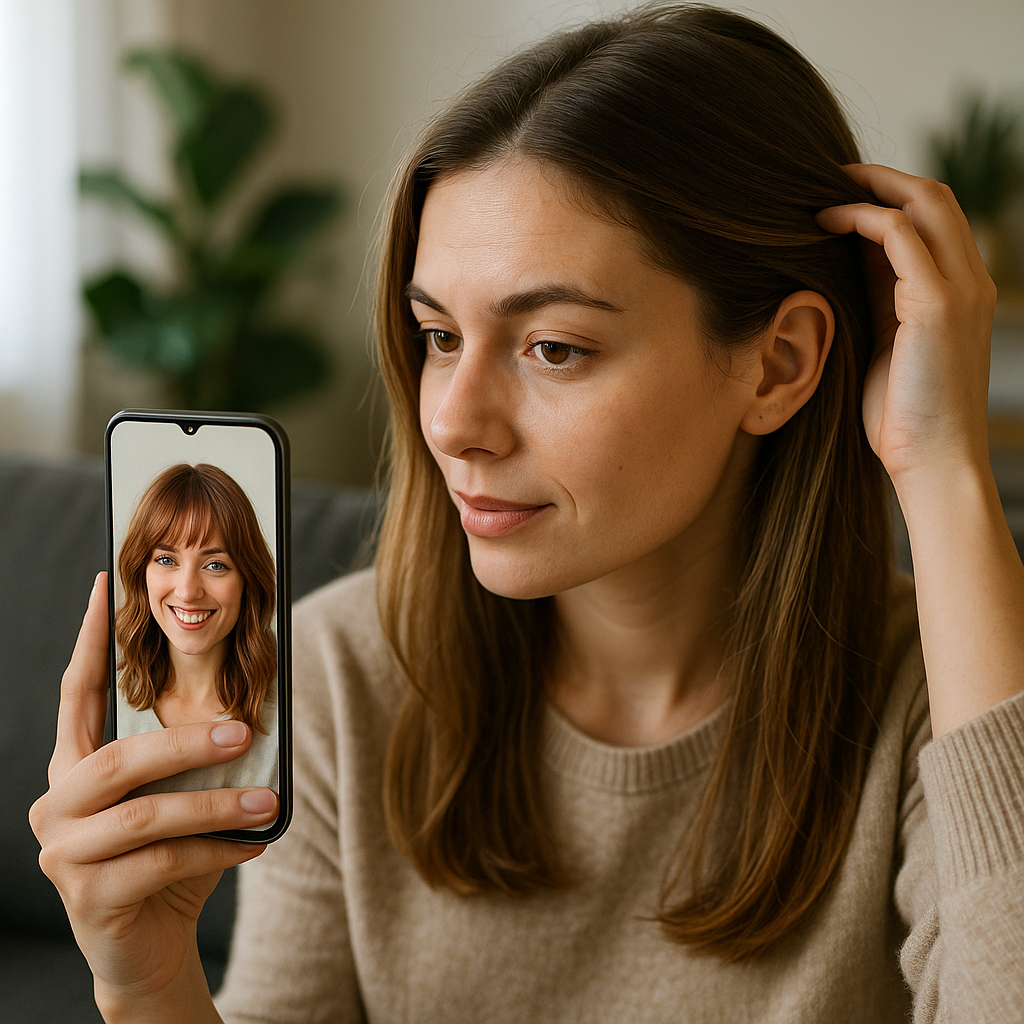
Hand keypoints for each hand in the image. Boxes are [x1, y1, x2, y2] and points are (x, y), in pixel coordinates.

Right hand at [29, 573, 277, 1018]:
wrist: (151, 945)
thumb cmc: (171, 855)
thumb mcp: (182, 797)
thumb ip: (195, 757)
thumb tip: (253, 710)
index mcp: (75, 766)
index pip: (75, 694)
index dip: (88, 640)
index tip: (104, 585)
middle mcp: (59, 803)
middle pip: (119, 759)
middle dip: (187, 744)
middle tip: (244, 732)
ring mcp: (64, 852)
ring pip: (145, 816)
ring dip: (215, 804)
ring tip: (268, 800)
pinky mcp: (87, 896)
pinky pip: (161, 863)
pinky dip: (216, 850)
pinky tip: (255, 844)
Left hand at [815, 164, 996, 488]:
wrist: (933, 463)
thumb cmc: (903, 417)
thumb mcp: (887, 346)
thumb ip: (878, 300)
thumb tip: (842, 263)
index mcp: (961, 291)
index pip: (932, 219)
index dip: (886, 198)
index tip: (836, 196)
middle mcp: (972, 280)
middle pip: (934, 196)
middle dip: (879, 178)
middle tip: (825, 178)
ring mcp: (962, 288)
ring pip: (923, 202)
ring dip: (868, 187)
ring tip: (818, 191)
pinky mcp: (938, 304)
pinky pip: (900, 235)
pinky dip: (860, 218)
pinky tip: (824, 222)